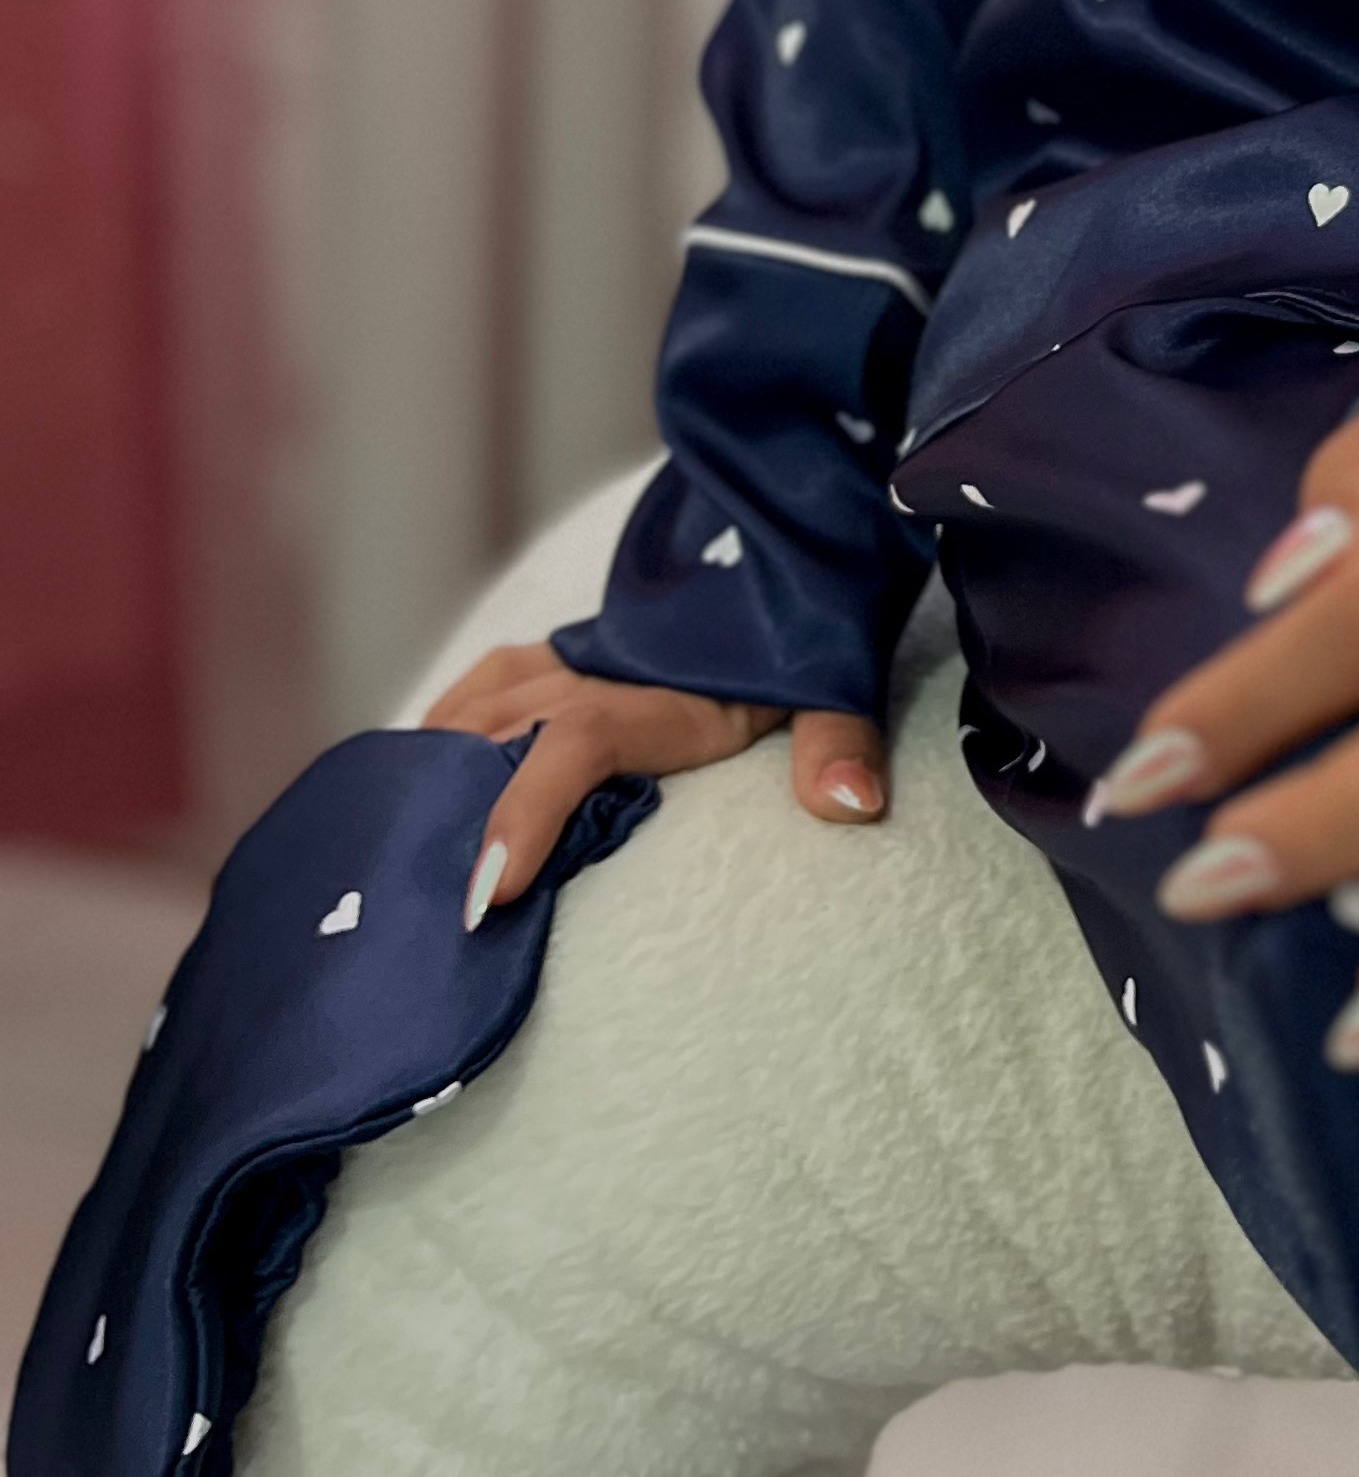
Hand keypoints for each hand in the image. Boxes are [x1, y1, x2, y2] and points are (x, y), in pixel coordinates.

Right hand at [423, 645, 887, 926]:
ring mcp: (561, 662)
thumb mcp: (833, 688)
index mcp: (660, 695)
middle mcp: (592, 676)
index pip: (576, 746)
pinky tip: (403, 790)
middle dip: (445, 827)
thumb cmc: (801, 640)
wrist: (777, 558)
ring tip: (388, 871)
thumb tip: (852, 805)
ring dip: (429, 789)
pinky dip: (434, 740)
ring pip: (470, 721)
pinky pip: (473, 694)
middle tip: (404, 918)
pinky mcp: (546, 656)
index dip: (526, 814)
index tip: (488, 892)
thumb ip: (840, 745)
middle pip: (496, 745)